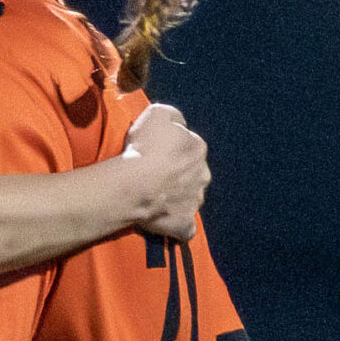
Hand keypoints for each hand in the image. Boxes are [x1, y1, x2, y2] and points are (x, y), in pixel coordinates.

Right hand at [122, 103, 206, 239]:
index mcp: (197, 148)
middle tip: (153, 174)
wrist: (136, 184)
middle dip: (178, 174)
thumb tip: (176, 122)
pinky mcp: (184, 223)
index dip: (170, 148)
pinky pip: (184, 227)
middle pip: (191, 173)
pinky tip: (164, 221)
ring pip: (189, 198)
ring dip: (176, 197)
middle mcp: (203, 174)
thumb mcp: (156, 114)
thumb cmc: (145, 148)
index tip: (153, 151)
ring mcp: (195, 201)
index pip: (188, 145)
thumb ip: (171, 114)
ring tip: (152, 196)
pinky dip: (177, 225)